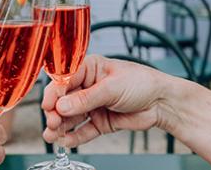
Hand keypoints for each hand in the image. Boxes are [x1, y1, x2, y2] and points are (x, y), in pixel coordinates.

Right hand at [42, 55, 172, 147]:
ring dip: (61, 126)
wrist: (163, 102)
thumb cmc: (142, 83)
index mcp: (88, 68)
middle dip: (55, 112)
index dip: (54, 93)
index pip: (64, 80)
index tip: (48, 105)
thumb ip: (86, 98)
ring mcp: (92, 105)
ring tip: (52, 135)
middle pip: (63, 100)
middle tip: (52, 122)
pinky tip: (65, 141)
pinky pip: (83, 130)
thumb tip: (62, 106)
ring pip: (70, 117)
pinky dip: (74, 136)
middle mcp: (87, 86)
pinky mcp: (99, 121)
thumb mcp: (112, 87)